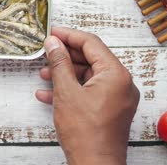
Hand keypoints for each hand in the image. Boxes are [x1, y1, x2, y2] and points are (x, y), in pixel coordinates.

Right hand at [36, 27, 139, 164]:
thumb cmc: (86, 134)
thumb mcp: (66, 92)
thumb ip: (59, 63)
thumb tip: (53, 44)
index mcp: (116, 74)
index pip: (91, 43)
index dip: (69, 36)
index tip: (53, 33)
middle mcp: (122, 83)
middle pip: (91, 59)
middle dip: (65, 56)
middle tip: (46, 52)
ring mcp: (117, 97)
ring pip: (89, 76)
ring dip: (66, 74)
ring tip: (44, 74)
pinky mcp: (111, 109)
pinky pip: (91, 91)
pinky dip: (72, 89)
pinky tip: (49, 94)